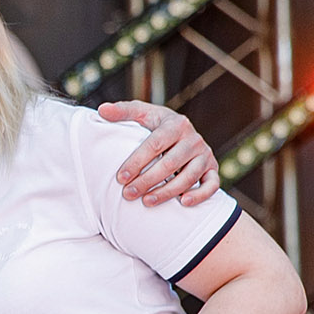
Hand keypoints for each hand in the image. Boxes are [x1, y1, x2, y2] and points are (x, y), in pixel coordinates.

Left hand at [98, 100, 219, 205]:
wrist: (182, 133)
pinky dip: (200, 195)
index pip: (155, 144)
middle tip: (128, 194)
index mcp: (176, 124)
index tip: (121, 178)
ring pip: (189, 177)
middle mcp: (193, 139)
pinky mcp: (212, 169)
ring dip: (168, 192)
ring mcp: (205, 155)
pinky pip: (212, 185)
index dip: (137, 162)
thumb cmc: (156, 125)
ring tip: (146, 202)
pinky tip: (184, 203)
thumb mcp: (142, 114)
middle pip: (170, 163)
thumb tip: (101, 110)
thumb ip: (123, 111)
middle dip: (148, 181)